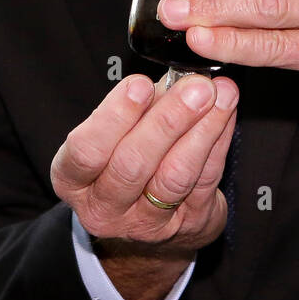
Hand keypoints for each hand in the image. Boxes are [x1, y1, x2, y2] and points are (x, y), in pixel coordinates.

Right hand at [50, 71, 237, 260]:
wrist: (152, 219)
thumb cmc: (127, 159)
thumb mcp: (117, 132)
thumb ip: (138, 105)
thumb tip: (175, 75)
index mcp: (73, 179)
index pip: (86, 151)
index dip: (114, 117)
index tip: (141, 85)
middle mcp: (104, 208)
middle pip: (132, 165)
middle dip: (167, 120)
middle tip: (195, 87)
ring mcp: (145, 223)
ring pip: (174, 176)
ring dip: (200, 130)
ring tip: (218, 96)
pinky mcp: (187, 225)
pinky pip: (205, 180)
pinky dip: (218, 142)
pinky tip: (225, 114)